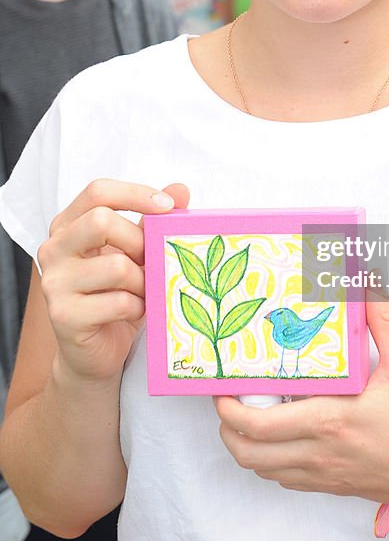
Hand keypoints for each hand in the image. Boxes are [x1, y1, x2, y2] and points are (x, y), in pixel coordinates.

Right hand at [38, 180, 189, 383]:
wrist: (96, 351)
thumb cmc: (117, 294)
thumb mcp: (136, 252)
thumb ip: (152, 220)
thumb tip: (181, 189)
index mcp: (68, 225)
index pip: (97, 192)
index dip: (135, 194)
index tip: (168, 206)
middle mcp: (54, 249)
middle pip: (101, 221)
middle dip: (140, 241)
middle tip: (152, 260)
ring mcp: (54, 283)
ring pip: (116, 266)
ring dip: (144, 281)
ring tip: (145, 291)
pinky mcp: (64, 316)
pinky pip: (118, 302)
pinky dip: (138, 307)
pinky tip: (134, 312)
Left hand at [214, 296, 388, 508]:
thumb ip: (381, 319)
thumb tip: (368, 277)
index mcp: (330, 421)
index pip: (257, 426)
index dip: (229, 409)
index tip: (221, 387)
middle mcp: (320, 453)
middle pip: (248, 454)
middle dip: (227, 428)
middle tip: (228, 400)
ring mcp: (327, 475)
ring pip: (264, 471)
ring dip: (247, 447)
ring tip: (249, 415)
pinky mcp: (337, 487)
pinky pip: (287, 480)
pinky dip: (271, 462)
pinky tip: (282, 436)